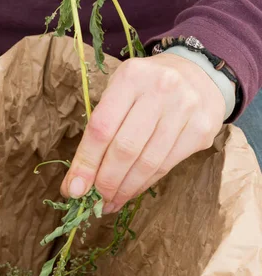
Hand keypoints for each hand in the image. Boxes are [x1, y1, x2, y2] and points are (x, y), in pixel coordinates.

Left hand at [61, 54, 225, 212]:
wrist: (197, 73)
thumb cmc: (147, 85)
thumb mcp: (121, 89)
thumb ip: (102, 126)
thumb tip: (80, 177)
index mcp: (131, 76)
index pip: (102, 126)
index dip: (86, 161)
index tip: (73, 188)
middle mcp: (160, 89)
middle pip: (125, 147)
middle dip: (106, 181)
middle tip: (94, 200)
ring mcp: (185, 109)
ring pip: (148, 162)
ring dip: (125, 188)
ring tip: (111, 202)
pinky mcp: (202, 129)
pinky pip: (167, 165)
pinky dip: (145, 184)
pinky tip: (132, 191)